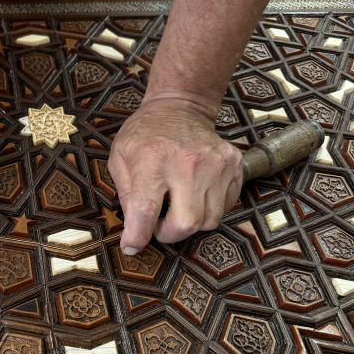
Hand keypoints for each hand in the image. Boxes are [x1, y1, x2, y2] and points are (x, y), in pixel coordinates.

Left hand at [107, 97, 242, 253]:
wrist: (180, 107)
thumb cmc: (145, 134)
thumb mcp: (120, 158)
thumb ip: (125, 194)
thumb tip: (134, 228)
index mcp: (152, 159)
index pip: (146, 210)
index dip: (138, 236)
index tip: (132, 246)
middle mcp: (187, 161)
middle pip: (185, 223)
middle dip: (169, 235)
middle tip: (158, 225)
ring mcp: (215, 163)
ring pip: (209, 220)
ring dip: (190, 224)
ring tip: (176, 207)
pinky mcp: (233, 165)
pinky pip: (225, 206)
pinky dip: (208, 210)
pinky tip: (194, 196)